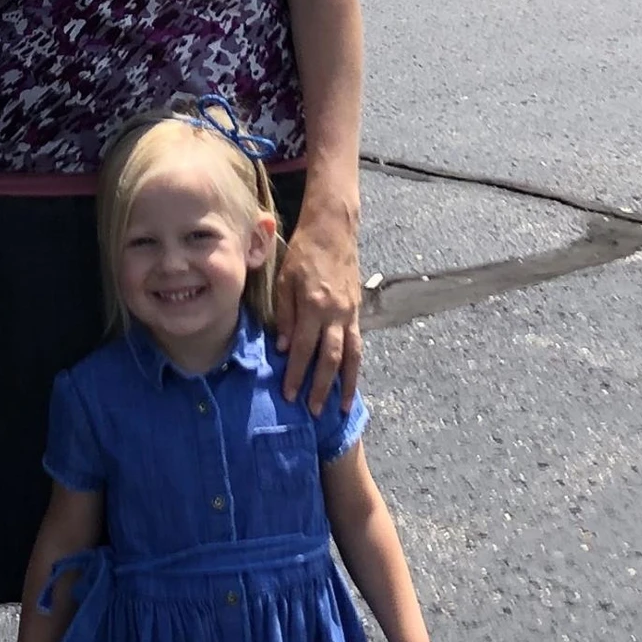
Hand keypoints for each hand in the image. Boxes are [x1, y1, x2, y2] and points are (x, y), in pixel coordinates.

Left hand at [273, 198, 361, 411]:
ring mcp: (351, 314)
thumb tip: (282, 347)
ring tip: (342, 408)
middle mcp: (336, 313)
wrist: (334, 231)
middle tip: (313, 410)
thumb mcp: (285, 278)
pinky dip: (355, 367)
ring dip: (347, 384)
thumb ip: (285, 313)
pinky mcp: (358, 312)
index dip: (296, 373)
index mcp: (313, 304)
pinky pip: (358, 345)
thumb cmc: (302, 253)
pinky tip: (350, 381)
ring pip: (352, 356)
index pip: (303, 348)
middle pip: (330, 358)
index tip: (289, 394)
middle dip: (322, 387)